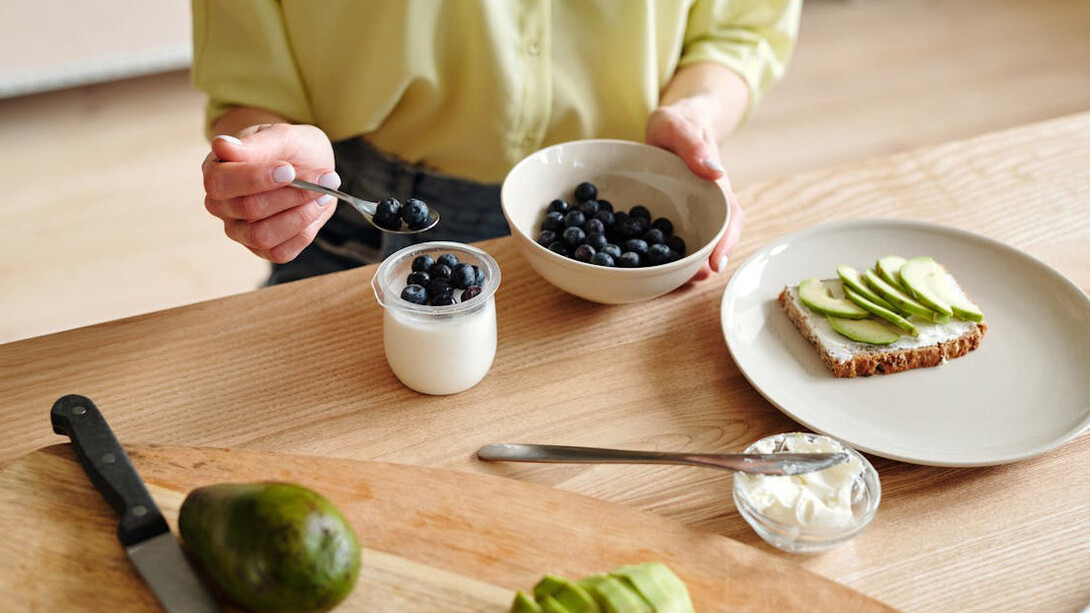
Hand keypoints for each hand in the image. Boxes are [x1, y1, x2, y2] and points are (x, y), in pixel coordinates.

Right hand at [202, 123, 339, 262]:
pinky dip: (304, 232)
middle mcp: (220, 205)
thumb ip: (257, 144)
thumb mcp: (282, 136)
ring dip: (299, 216)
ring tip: (323, 194)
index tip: (289, 170)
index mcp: (216, 170)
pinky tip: (316, 209)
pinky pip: (279, 253)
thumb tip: (222, 146)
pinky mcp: (262, 249)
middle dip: (290, 194)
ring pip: (261, 236)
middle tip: (324, 178)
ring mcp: (239, 230)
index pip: (220, 182)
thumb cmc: (290, 149)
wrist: (309, 165)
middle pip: (247, 208)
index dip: (254, 178)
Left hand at [645, 105, 744, 281]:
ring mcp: (692, 211)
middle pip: (717, 238)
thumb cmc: (678, 122)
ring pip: (697, 242)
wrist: (674, 123)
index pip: (730, 217)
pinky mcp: (674, 215)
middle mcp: (708, 203)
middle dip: (708, 262)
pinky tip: (656, 267)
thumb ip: (692, 143)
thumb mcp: (678, 124)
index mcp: (715, 184)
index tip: (716, 263)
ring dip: (690, 263)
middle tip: (694, 279)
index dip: (726, 242)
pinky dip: (670, 255)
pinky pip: (675, 238)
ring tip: (676, 281)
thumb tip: (715, 171)